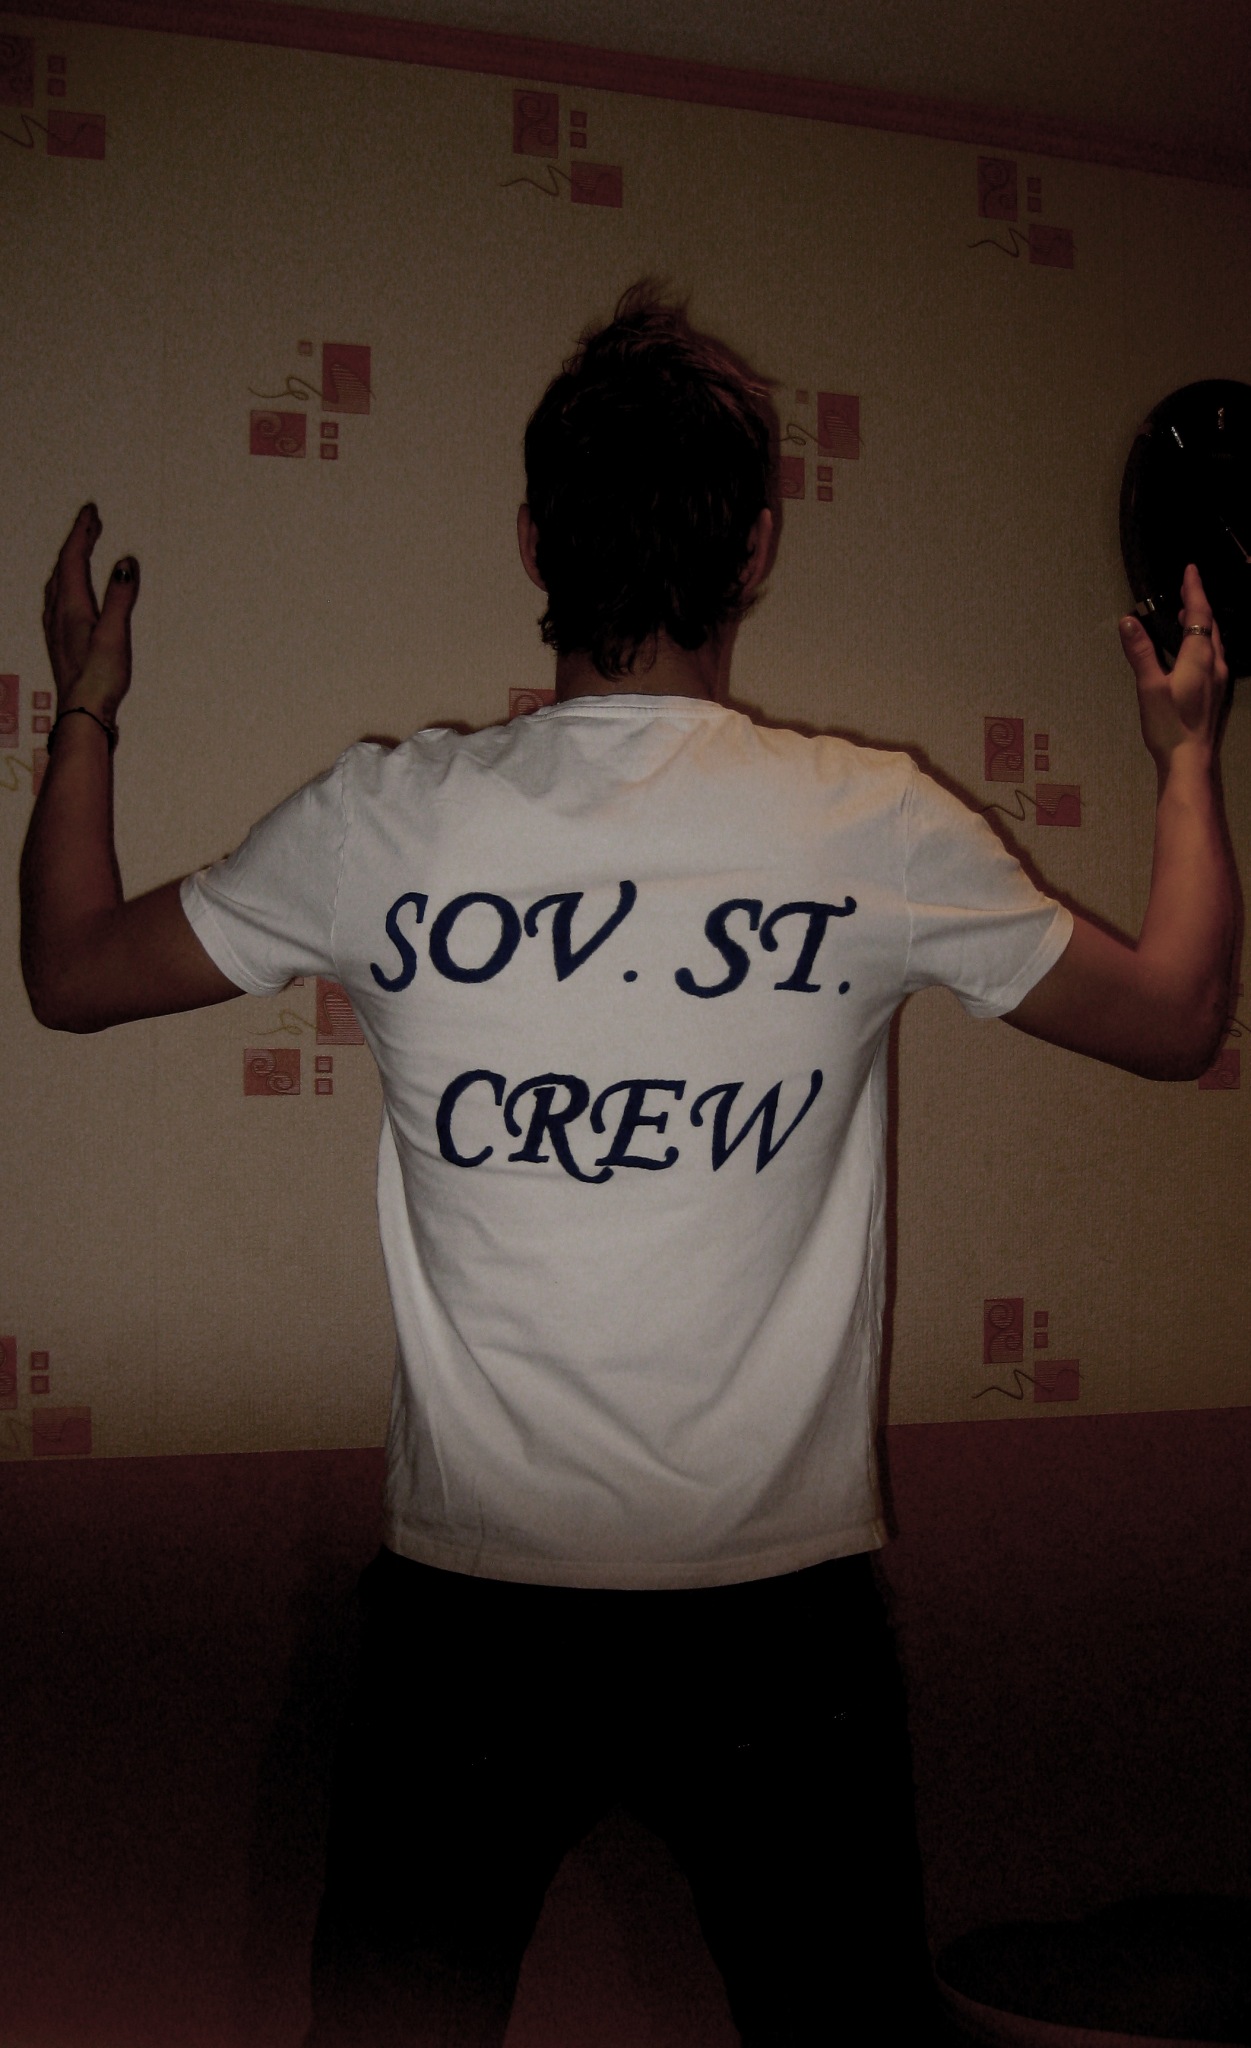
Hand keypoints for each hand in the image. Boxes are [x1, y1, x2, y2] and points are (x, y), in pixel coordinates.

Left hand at [42, 504, 138, 721]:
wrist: (81, 712)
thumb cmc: (98, 677)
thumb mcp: (114, 634)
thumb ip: (120, 597)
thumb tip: (125, 563)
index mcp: (71, 606)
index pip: (72, 558)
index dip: (81, 532)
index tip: (91, 511)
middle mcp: (58, 613)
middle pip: (63, 566)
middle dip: (76, 541)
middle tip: (91, 522)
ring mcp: (56, 627)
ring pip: (58, 582)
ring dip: (69, 560)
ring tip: (82, 548)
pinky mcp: (60, 641)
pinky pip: (58, 599)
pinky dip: (66, 582)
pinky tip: (71, 591)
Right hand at [1119, 563, 1227, 776]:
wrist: (1190, 760)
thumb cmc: (1171, 726)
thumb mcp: (1149, 686)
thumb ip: (1140, 652)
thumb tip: (1129, 621)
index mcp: (1200, 657)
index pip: (1200, 613)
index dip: (1195, 589)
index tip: (1190, 570)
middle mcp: (1214, 665)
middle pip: (1212, 625)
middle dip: (1200, 605)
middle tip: (1188, 590)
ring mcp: (1217, 680)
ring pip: (1214, 641)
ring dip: (1202, 625)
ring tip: (1188, 616)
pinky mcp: (1214, 694)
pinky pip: (1213, 657)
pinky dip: (1203, 644)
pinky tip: (1193, 652)